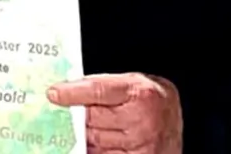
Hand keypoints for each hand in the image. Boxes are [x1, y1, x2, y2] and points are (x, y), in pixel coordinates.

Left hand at [49, 73, 182, 153]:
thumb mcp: (131, 83)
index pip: (97, 90)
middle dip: (78, 115)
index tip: (53, 93)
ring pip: (94, 138)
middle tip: (70, 112)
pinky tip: (95, 142)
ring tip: (88, 127)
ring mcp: (140, 144)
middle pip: (91, 117)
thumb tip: (65, 90)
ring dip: (85, 134)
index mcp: (140, 94)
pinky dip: (95, 148)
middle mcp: (142, 120)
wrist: (176, 122)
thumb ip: (102, 86)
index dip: (72, 93)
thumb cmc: (152, 99)